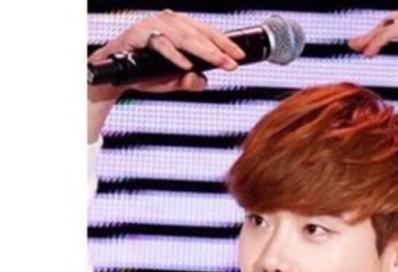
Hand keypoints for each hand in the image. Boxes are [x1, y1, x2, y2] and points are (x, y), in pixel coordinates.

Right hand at [88, 10, 243, 139]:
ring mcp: (151, 26)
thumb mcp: (172, 80)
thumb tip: (204, 82)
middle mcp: (166, 21)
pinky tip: (186, 65)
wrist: (114, 76)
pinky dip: (174, 55)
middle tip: (233, 63)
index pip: (206, 32)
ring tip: (217, 62)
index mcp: (178, 27)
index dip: (224, 44)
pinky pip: (159, 43)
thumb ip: (189, 81)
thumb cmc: (145, 73)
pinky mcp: (137, 35)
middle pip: (198, 32)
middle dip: (218, 48)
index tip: (240, 57)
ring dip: (202, 50)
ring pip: (182, 35)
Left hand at [348, 0, 397, 74]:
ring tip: (355, 47)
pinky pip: (387, 35)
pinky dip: (375, 44)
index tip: (373, 36)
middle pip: (391, 18)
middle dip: (372, 32)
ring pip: (386, 26)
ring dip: (368, 38)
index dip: (387, 26)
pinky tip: (367, 54)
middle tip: (357, 42)